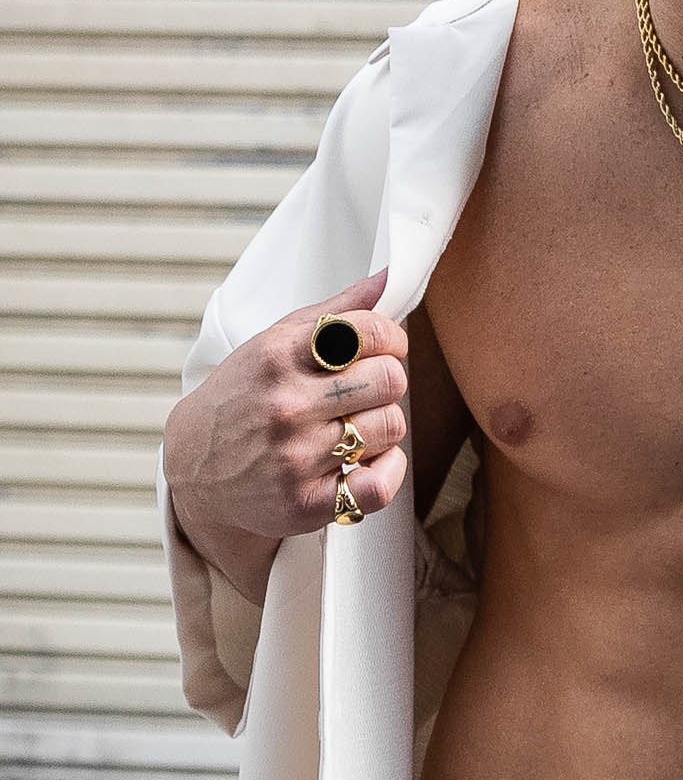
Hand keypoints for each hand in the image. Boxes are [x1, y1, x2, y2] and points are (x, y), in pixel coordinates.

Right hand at [164, 268, 411, 544]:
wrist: (194, 466)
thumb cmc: (246, 394)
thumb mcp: (276, 341)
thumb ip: (337, 310)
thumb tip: (389, 275)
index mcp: (278, 355)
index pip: (369, 331)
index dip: (390, 339)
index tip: (384, 349)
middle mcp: (284, 405)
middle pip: (390, 380)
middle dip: (388, 382)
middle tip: (368, 391)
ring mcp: (293, 457)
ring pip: (390, 428)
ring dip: (383, 426)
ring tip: (356, 425)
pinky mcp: (303, 503)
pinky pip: (378, 486)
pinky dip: (387, 473)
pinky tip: (368, 463)